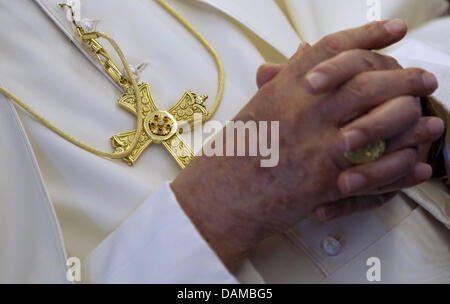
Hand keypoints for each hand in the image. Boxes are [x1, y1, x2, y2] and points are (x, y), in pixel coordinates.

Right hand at [171, 20, 442, 269]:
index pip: (333, 50)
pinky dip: (399, 165)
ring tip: (429, 119)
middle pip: (366, 80)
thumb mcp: (258, 108)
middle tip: (424, 79)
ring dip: (409, 117)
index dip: (368, 35)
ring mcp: (314, 144)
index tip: (395, 31)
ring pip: (377, 120)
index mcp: (285, 89)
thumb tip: (306, 52)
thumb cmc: (235, 155)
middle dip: (403, 77)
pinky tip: (414, 161)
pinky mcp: (322, 180)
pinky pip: (373, 169)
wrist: (218, 197)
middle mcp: (302, 110)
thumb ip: (285, 79)